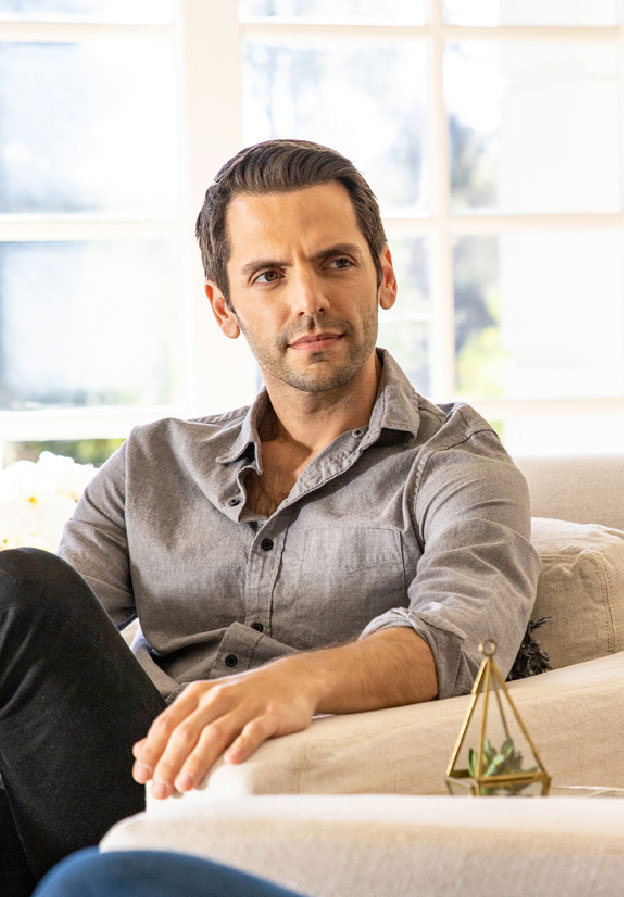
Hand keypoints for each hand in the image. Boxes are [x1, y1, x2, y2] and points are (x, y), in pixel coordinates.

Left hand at [132, 660, 317, 799]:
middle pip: (188, 730)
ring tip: (186, 786)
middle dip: (170, 762)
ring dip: (198, 760)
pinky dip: (242, 745)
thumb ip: (175, 725)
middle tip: (160, 791)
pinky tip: (233, 762)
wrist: (293, 679)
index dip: (153, 750)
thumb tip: (138, 750)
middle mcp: (218, 697)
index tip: (141, 777)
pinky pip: (254, 729)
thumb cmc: (244, 697)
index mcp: (199, 694)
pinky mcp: (271, 713)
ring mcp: (246, 704)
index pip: (168, 722)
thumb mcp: (206, 704)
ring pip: (216, 732)